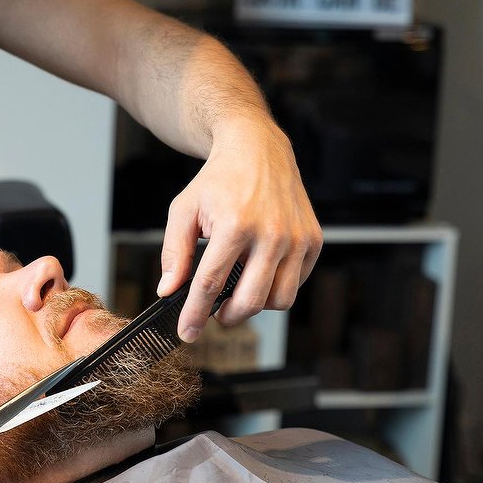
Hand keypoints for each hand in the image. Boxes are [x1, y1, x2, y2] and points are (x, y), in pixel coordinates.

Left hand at [158, 117, 322, 340]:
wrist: (257, 150)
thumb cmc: (218, 180)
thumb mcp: (183, 210)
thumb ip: (174, 252)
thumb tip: (168, 290)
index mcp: (235, 225)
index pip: (211, 284)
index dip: (196, 314)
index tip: (187, 333)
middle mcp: (271, 233)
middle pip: (249, 301)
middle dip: (227, 317)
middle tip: (214, 314)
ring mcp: (297, 238)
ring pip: (279, 300)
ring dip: (255, 306)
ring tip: (237, 293)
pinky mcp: (314, 240)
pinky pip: (296, 284)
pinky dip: (276, 289)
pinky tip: (258, 275)